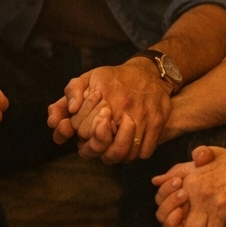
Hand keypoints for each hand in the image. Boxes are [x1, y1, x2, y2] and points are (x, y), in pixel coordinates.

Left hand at [47, 58, 171, 162]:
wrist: (149, 73)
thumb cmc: (114, 79)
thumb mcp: (88, 78)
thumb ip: (71, 93)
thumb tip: (68, 111)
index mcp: (102, 94)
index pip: (83, 130)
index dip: (81, 134)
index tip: (86, 128)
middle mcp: (122, 106)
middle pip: (102, 145)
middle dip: (96, 146)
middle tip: (98, 140)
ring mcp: (141, 116)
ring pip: (124, 153)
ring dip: (115, 154)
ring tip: (112, 145)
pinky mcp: (157, 123)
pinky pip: (143, 152)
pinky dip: (135, 153)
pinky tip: (129, 144)